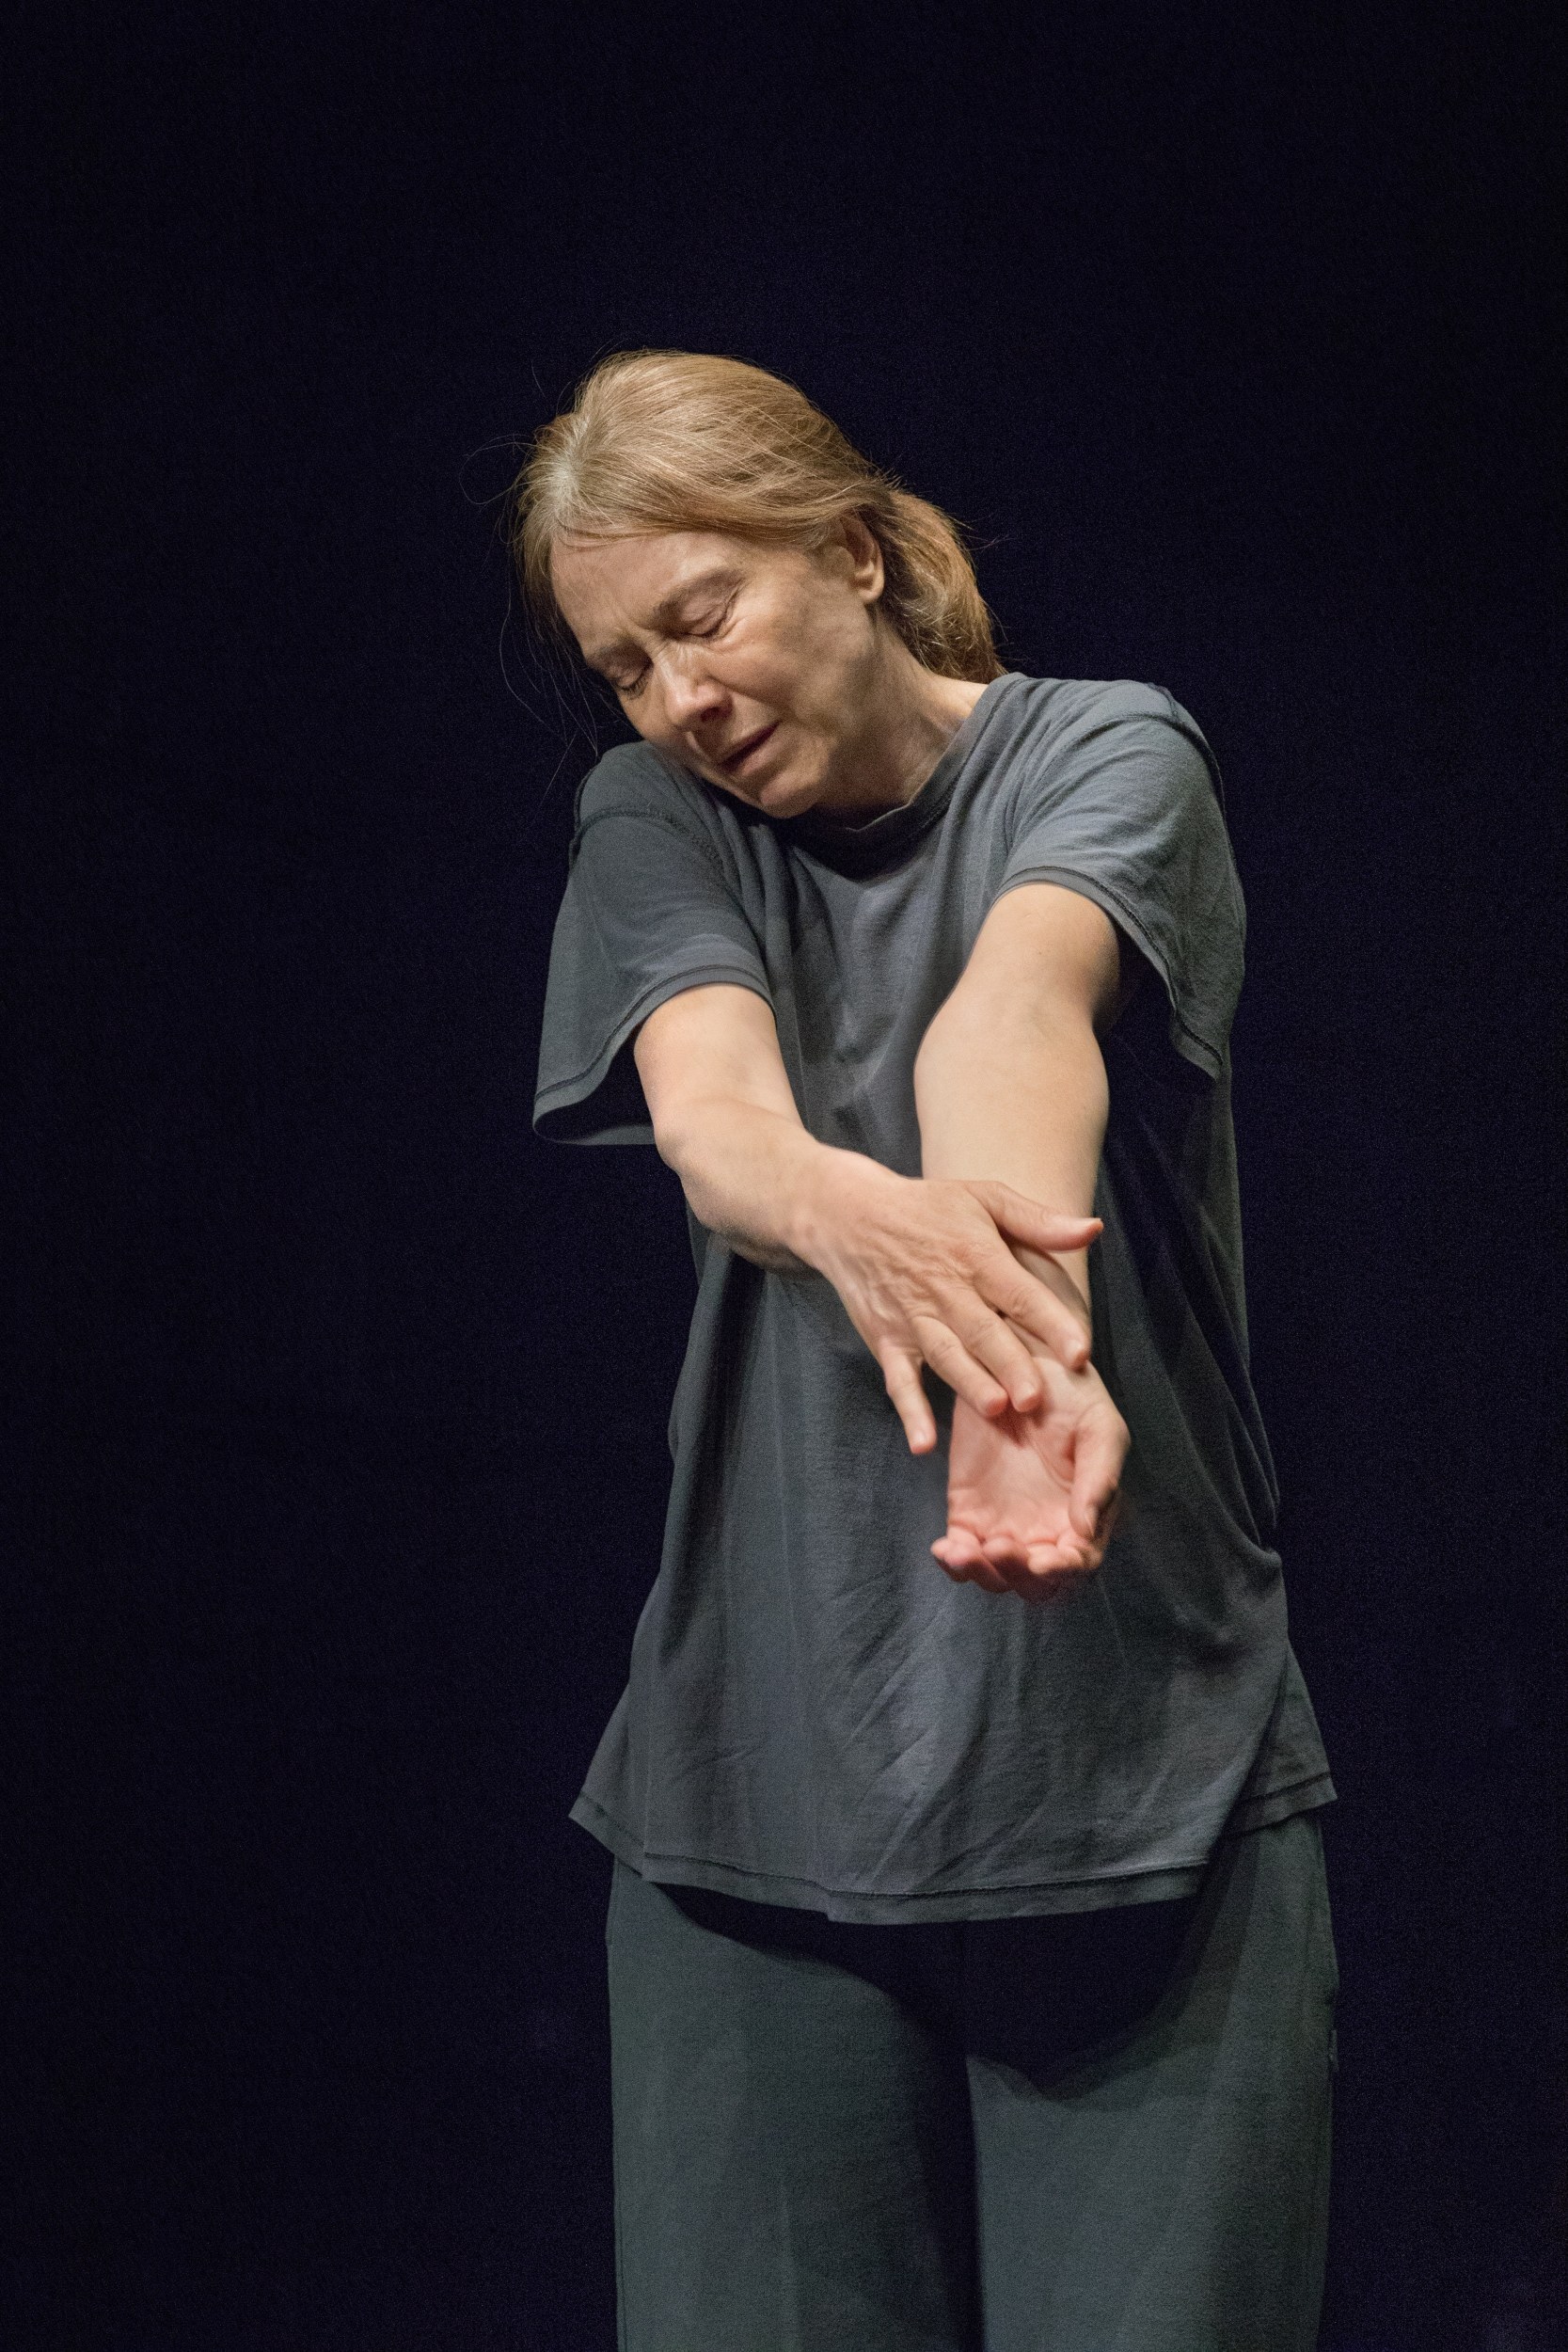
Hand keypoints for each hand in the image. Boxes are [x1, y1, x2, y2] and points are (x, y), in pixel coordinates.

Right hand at [800, 1156, 1102, 1452]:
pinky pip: (899, 1379)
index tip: (1080, 1352)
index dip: (1050, 1323)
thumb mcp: (985, 1197)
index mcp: (977, 1255)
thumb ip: (1040, 1221)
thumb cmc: (929, 1208)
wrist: (850, 1215)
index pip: (1020, 1294)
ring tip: (995, 1408)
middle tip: (1036, 1397)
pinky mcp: (888, 1340)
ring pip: (946, 1355)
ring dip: (968, 1382)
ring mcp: (914, 1318)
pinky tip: (923, 1443)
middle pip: (982, 1331)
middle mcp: (946, 1290)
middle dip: (1009, 1364)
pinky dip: (909, 1411)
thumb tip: (1092, 1229)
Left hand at [931, 1350, 1127, 1600]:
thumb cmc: (1071, 1394)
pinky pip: (961, 1552)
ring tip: (962, 1552)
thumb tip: (1085, 1529)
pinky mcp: (968, 1513)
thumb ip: (1099, 1477)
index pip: (1079, 1562)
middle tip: (1000, 1548)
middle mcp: (1046, 1530)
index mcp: (1085, 1515)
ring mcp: (1006, 1525)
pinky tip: (945, 1549)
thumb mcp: (1099, 1425)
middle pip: (1035, 1582)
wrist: (1019, 1361)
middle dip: (1017, 1576)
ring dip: (981, 1574)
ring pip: (996, 1575)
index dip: (1063, 1571)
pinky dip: (953, 1561)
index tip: (1042, 1561)